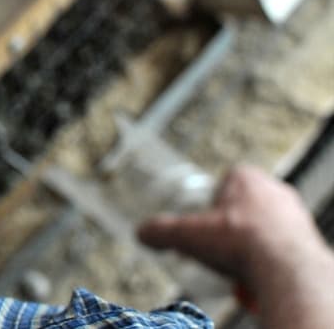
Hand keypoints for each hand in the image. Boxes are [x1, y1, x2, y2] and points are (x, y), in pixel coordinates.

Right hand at [138, 165, 333, 328]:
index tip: (205, 223)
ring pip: (264, 227)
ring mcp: (295, 213)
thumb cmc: (238, 242)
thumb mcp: (186, 234)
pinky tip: (257, 273)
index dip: (212, 204)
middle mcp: (275, 190)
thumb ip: (160, 231)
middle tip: (218, 247)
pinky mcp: (308, 237)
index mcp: (246, 177)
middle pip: (244, 207)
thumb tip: (142, 233)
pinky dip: (267, 259)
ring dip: (249, 244)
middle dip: (230, 227)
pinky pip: (281, 246)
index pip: (225, 182)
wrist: (284, 269)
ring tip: (237, 264)